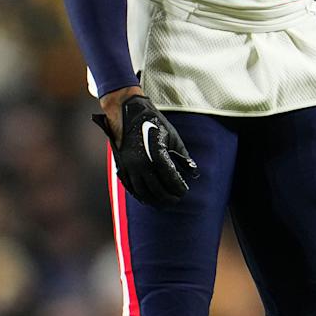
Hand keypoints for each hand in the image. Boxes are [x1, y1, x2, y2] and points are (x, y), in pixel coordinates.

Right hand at [94, 88, 197, 206]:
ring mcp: (129, 167)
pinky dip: (140, 196)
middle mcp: (142, 164)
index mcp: (157, 155)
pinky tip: (148, 199)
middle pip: (157, 190)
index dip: (179, 188)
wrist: (127, 112)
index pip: (170, 179)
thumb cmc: (153, 122)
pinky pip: (131, 188)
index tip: (184, 191)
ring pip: (143, 193)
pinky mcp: (121, 167)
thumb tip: (194, 173)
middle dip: (169, 197)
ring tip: (164, 203)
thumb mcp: (173, 137)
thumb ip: (184, 156)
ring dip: (155, 200)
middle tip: (176, 199)